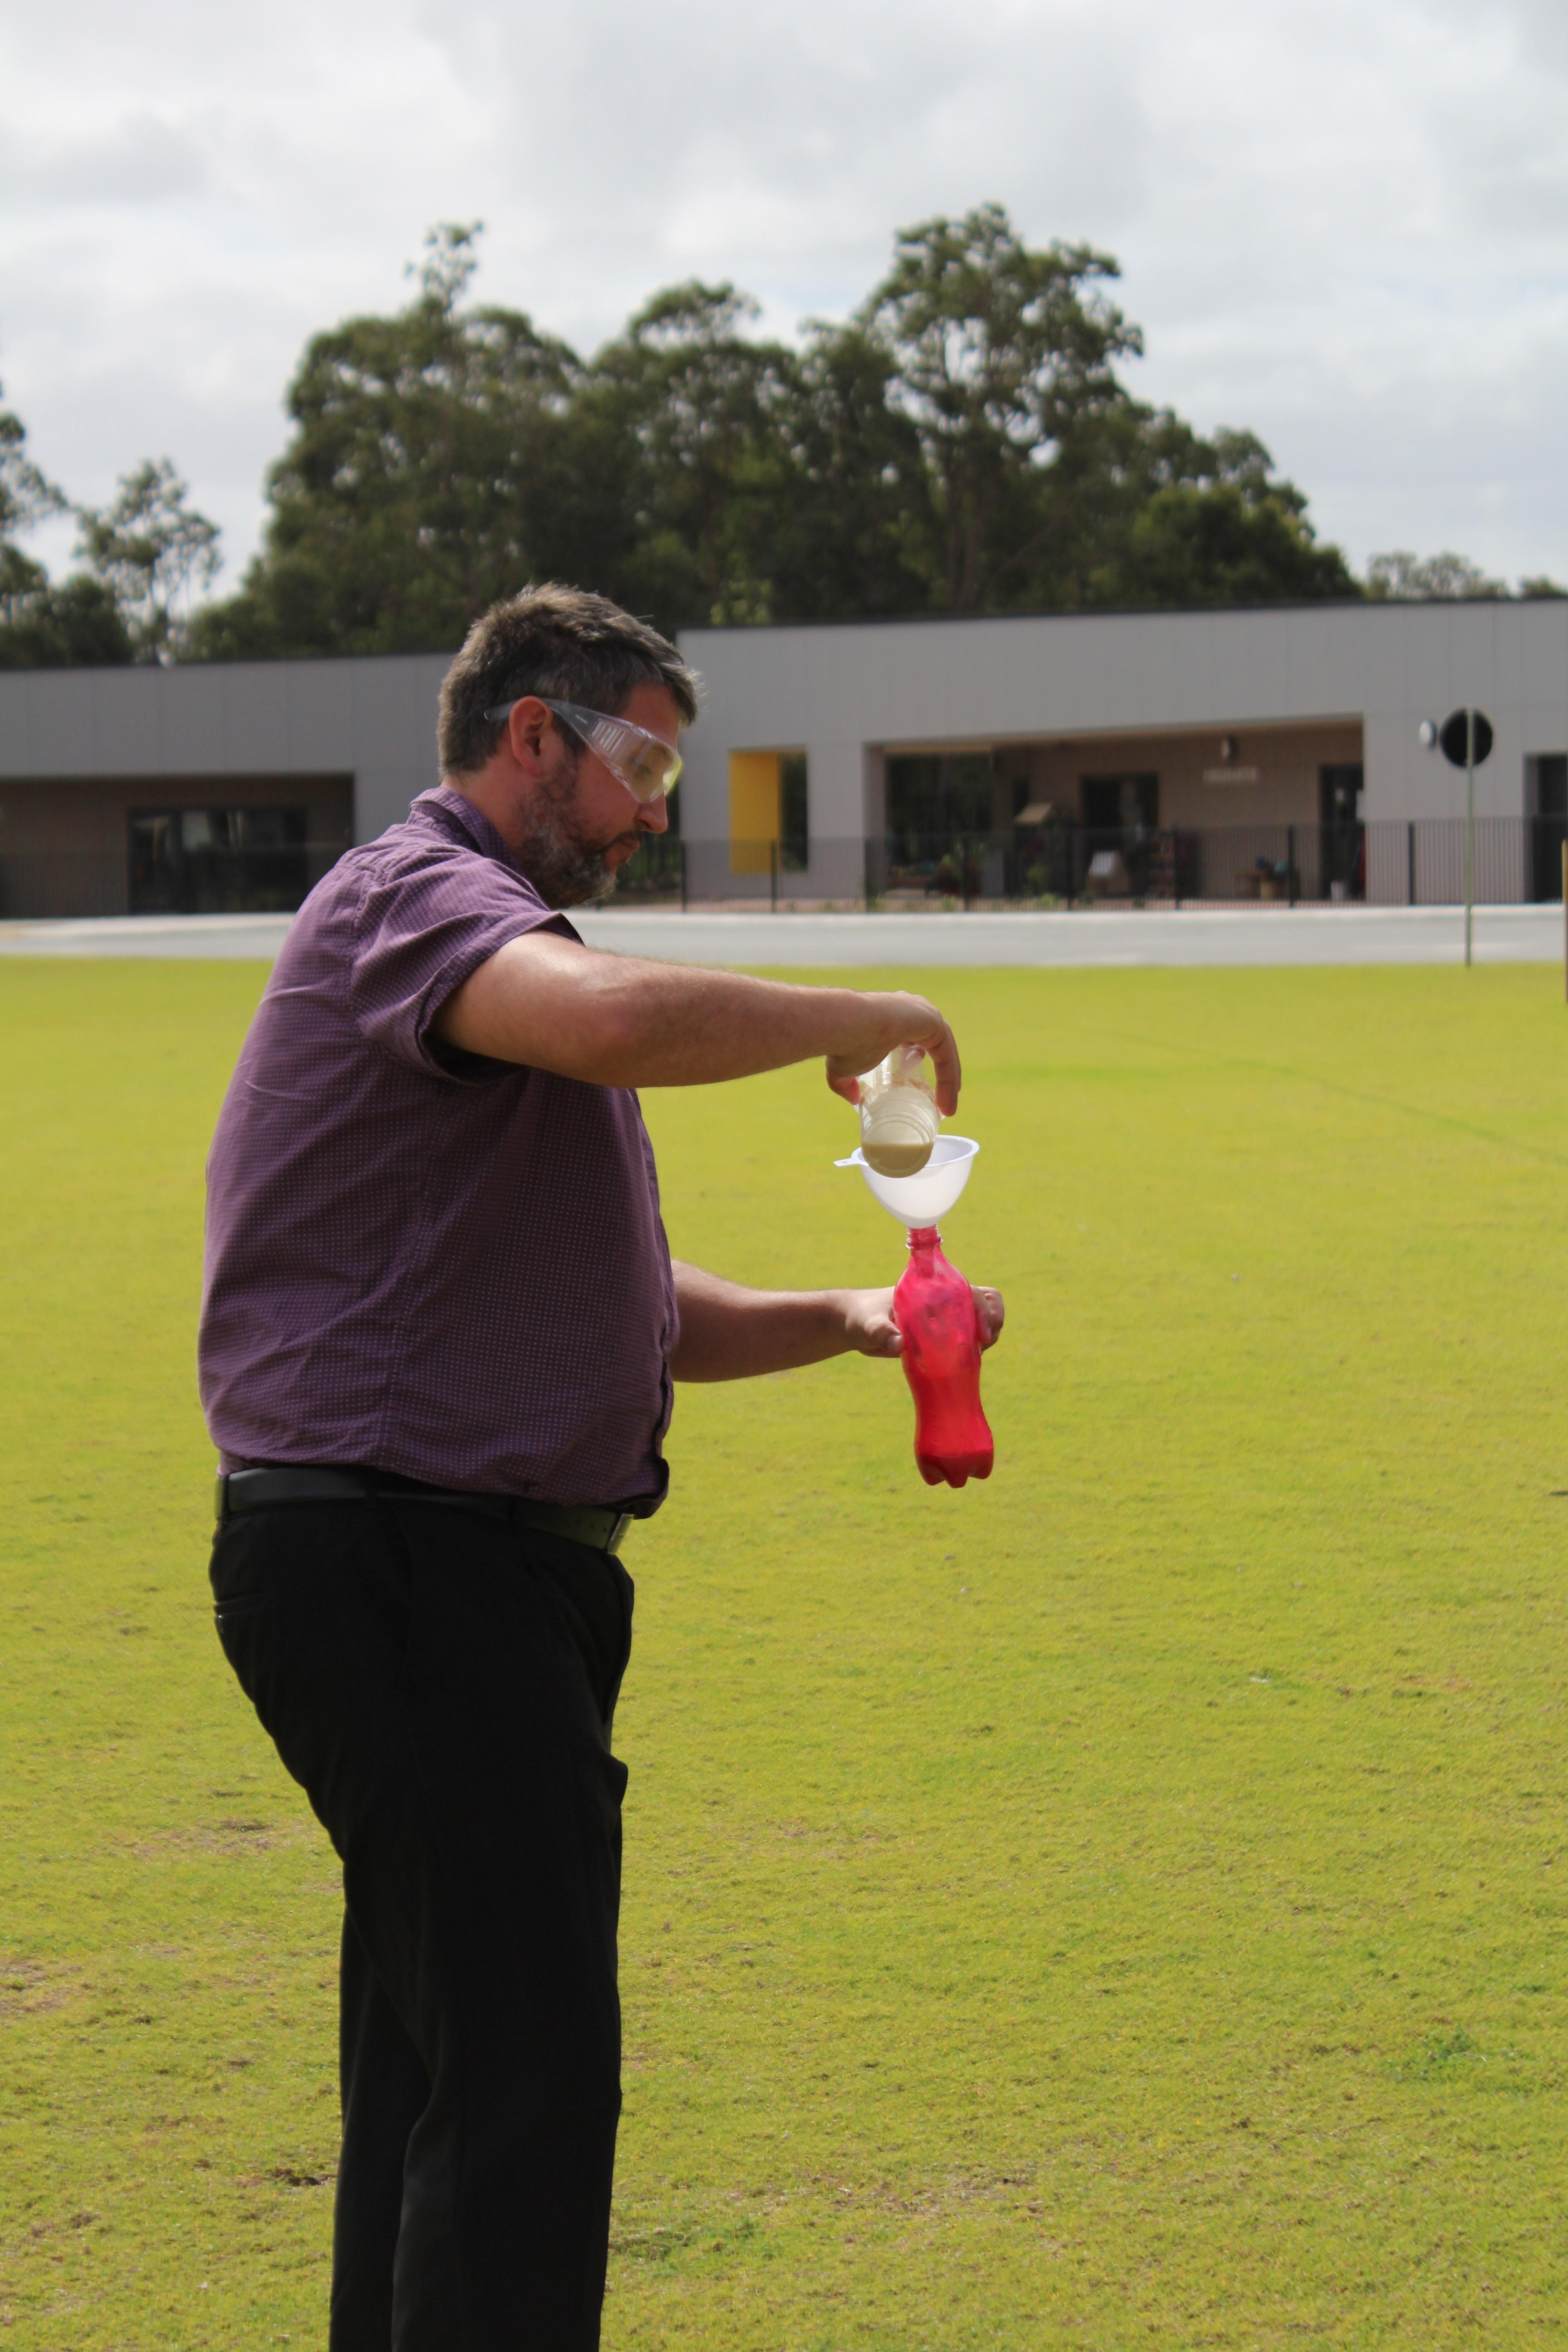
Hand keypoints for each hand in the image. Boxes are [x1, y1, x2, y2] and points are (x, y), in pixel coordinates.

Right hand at [825, 993, 961, 1116]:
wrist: (843, 1024)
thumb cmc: (844, 1043)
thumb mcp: (843, 1068)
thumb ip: (847, 1083)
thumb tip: (854, 1099)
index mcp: (892, 1015)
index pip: (915, 1037)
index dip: (920, 1059)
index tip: (925, 1087)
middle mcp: (911, 1008)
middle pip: (936, 1043)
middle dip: (943, 1071)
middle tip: (941, 1099)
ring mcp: (923, 1012)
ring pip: (944, 1050)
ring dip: (948, 1079)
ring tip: (947, 1107)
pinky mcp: (932, 1021)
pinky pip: (947, 1055)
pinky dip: (949, 1079)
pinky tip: (946, 1102)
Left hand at [841, 1283, 1004, 1358]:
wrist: (854, 1326)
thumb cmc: (861, 1317)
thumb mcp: (869, 1324)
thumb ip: (881, 1332)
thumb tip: (899, 1346)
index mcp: (933, 1290)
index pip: (971, 1291)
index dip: (984, 1310)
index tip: (983, 1334)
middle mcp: (944, 1301)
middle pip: (985, 1301)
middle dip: (993, 1320)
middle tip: (984, 1344)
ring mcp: (945, 1318)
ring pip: (980, 1320)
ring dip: (988, 1335)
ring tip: (977, 1355)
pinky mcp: (941, 1336)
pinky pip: (968, 1338)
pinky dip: (975, 1349)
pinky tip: (968, 1365)